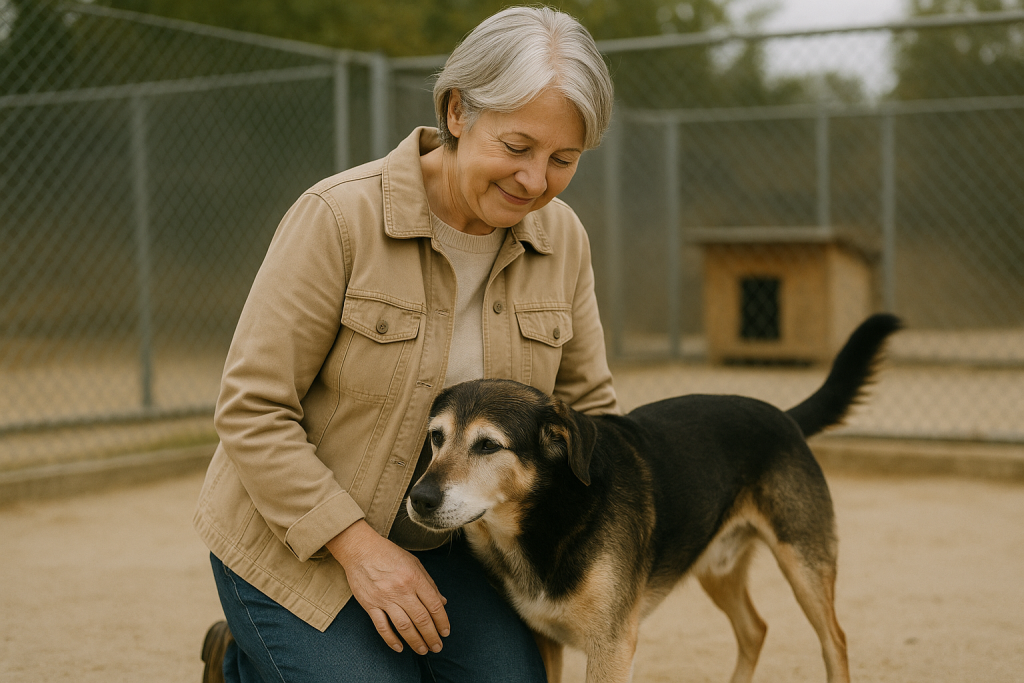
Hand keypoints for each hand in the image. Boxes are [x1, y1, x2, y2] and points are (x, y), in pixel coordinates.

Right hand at [327, 520, 449, 654]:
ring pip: (404, 626)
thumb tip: (442, 602)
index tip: (445, 632)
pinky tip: (399, 648)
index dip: (442, 621)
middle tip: (437, 647)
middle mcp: (402, 590)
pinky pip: (382, 626)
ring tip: (423, 650)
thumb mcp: (414, 563)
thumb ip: (429, 583)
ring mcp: (385, 598)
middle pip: (421, 619)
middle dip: (432, 636)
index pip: (434, 605)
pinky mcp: (370, 604)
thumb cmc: (389, 554)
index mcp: (415, 578)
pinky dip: (391, 639)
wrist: (361, 549)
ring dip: (415, 641)